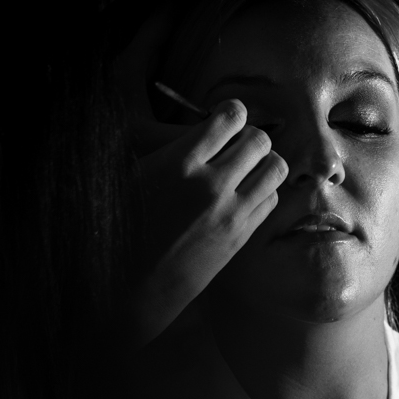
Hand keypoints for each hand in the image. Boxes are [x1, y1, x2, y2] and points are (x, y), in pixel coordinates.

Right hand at [126, 99, 287, 347]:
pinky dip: (263, 190)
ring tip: (245, 168)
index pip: (230, 116)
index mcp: (179, 162)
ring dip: (263, 161)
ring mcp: (231, 213)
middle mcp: (211, 185)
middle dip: (249, 136)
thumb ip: (166, 144)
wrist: (132, 286)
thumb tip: (201, 122)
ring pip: (276, 168)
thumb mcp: (133, 174)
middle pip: (259, 140)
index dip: (230, 112)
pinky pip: (271, 199)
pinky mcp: (241, 237)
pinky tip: (243, 194)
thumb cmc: (122, 226)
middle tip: (234, 144)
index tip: (224, 117)